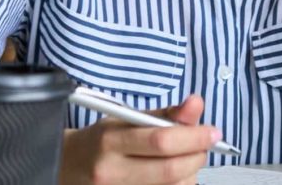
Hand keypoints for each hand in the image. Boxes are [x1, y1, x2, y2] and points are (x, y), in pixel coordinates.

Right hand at [60, 95, 217, 184]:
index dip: (194, 137)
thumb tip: (196, 104)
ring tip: (184, 159)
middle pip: (171, 169)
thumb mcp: (126, 119)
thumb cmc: (100, 141)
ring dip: (190, 172)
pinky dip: (179, 184)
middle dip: (197, 155)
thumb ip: (165, 114)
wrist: (68, 167)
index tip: (213, 132)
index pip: (161, 141)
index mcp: (111, 141)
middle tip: (204, 145)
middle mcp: (112, 171)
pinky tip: (174, 175)